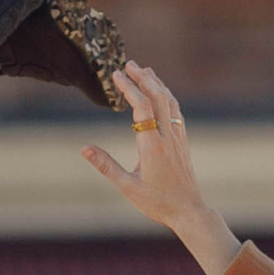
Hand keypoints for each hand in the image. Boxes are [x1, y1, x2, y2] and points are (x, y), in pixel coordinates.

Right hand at [82, 63, 241, 274]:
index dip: (129, 88)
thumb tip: (84, 148)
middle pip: (157, 97)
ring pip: (169, 101)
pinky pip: (176, 111)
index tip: (116, 74)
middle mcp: (167, 137)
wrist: (188, 211)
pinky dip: (167, 96)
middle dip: (143, 78)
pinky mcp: (183, 141)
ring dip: (157, 83)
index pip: (141, 107)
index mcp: (152, 146)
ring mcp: (178, 137)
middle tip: (129, 63)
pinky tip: (161, 93)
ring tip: (144, 70)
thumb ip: (106, 165)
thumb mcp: (126, 187)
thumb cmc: (157, 202)